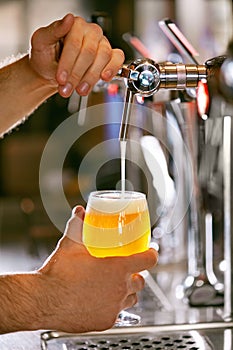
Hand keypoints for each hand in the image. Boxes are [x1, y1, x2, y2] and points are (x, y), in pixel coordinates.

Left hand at [29, 14, 124, 97]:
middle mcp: (91, 32)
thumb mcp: (41, 42)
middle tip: (66, 88)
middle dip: (76, 74)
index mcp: (74, 25)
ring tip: (80, 89)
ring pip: (103, 57)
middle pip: (89, 53)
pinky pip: (117, 59)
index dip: (67, 64)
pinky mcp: (111, 56)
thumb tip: (69, 19)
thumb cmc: (46, 57)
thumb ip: (53, 30)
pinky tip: (104, 77)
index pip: (75, 43)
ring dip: (91, 78)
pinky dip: (112, 69)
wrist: (52, 72)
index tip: (60, 78)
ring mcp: (102, 43)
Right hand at [38, 206, 157, 332]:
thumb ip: (78, 225)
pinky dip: (113, 306)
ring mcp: (114, 307)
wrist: (43, 301)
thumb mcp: (70, 244)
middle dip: (136, 274)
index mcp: (117, 268)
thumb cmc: (58, 275)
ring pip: (130, 298)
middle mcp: (120, 289)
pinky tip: (100, 300)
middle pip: (140, 281)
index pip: (147, 260)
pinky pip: (117, 312)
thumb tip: (80, 212)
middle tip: (125, 269)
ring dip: (126, 291)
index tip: (150, 251)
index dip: (151, 254)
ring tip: (113, 285)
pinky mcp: (106, 321)